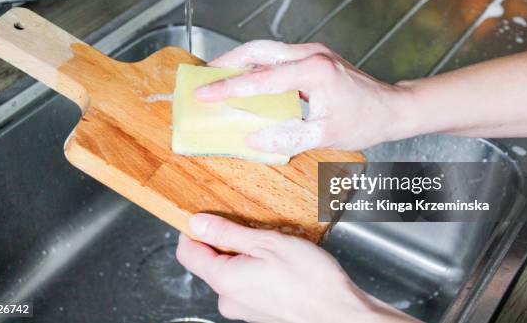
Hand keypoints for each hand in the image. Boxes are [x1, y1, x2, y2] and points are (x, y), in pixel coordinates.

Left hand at [176, 213, 419, 322]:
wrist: (338, 313)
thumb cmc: (310, 280)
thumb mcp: (266, 242)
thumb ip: (227, 232)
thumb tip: (197, 222)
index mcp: (224, 280)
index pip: (187, 252)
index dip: (193, 229)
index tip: (207, 215)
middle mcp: (228, 299)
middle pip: (209, 261)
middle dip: (225, 240)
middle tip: (251, 226)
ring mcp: (243, 308)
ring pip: (230, 271)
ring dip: (244, 254)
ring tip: (271, 245)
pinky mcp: (257, 311)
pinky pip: (246, 283)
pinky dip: (255, 268)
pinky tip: (278, 263)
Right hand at [195, 40, 411, 155]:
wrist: (392, 108)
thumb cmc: (366, 121)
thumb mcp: (326, 136)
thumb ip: (288, 137)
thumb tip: (254, 138)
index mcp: (314, 71)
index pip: (261, 79)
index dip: (229, 88)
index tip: (204, 94)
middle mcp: (311, 54)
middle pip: (258, 50)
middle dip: (227, 61)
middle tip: (204, 76)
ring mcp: (313, 53)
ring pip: (266, 49)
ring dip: (240, 60)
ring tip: (218, 75)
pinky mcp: (314, 58)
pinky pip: (277, 56)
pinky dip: (256, 65)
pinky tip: (247, 78)